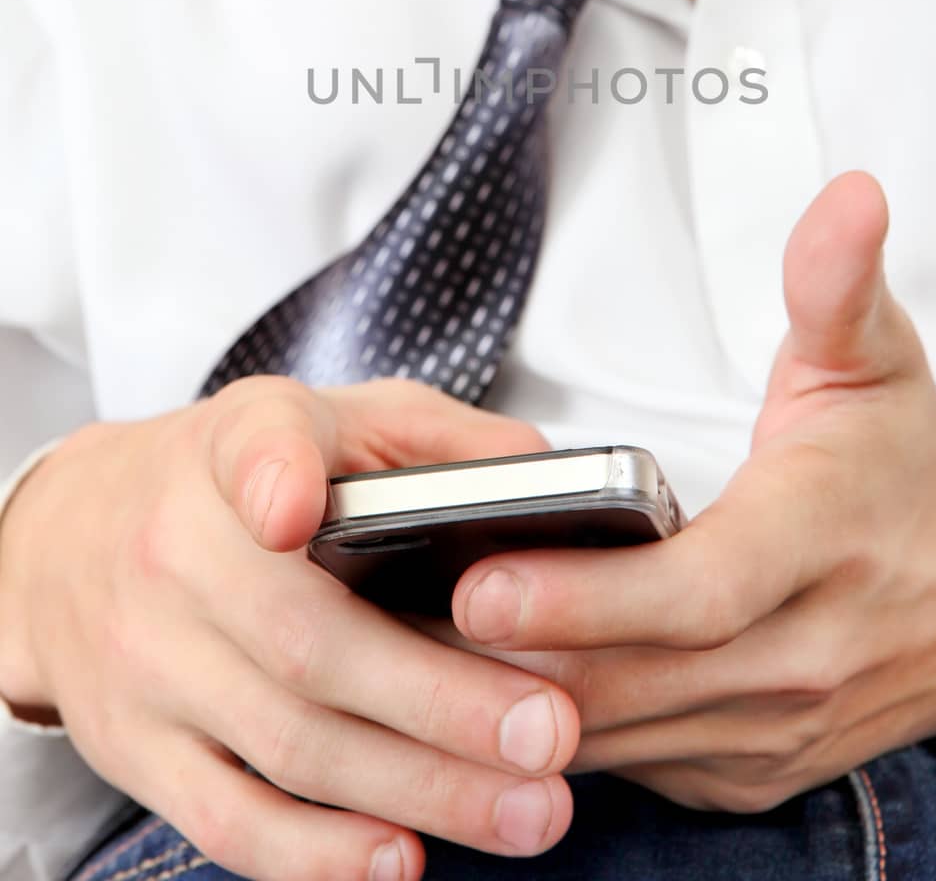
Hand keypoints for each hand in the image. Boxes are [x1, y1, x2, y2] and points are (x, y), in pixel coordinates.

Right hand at [0, 377, 579, 879]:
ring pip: (289, 741)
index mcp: (241, 446)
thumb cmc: (246, 474)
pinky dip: (317, 854)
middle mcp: (180, 551)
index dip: (273, 475)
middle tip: (550, 731)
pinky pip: (229, 819)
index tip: (294, 506)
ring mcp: (151, 660)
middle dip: (439, 699)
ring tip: (529, 809)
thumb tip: (547, 478)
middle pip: (308, 639)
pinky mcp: (138, 749)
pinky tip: (403, 859)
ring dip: (418, 787)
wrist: (69, 536)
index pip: (251, 447)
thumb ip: (440, 437)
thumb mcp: (336, 416)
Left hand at [443, 171, 935, 812]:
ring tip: (406, 651)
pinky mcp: (749, 769)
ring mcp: (774, 727)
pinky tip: (482, 685)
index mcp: (819, 539)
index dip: (588, 594)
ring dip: (517, 704)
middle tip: (392, 619)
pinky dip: (560, 729)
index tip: (481, 579)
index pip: (700, 588)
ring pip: (625, 732)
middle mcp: (800, 652)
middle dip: (515, 656)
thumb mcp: (876, 360)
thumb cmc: (902, 465)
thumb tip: (846, 197)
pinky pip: (636, 760)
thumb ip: (837, 283)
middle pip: (639, 676)